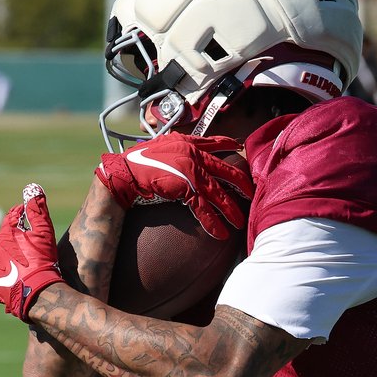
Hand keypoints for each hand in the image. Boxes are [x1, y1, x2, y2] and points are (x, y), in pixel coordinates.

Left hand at [0, 183, 64, 321]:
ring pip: (3, 259)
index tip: (34, 220)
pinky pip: (2, 277)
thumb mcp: (44, 231)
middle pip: (7, 240)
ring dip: (14, 259)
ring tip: (31, 266)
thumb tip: (33, 187)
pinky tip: (24, 278)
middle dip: (20, 240)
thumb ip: (37, 208)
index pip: (12, 218)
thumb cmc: (42, 260)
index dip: (24, 217)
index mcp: (3, 236)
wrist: (38, 293)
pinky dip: (11, 276)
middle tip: (37, 247)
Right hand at [95, 134, 253, 239]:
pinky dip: (212, 223)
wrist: (124, 172)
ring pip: (219, 194)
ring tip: (240, 222)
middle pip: (227, 171)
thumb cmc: (139, 161)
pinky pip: (203, 209)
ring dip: (231, 210)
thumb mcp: (162, 146)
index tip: (241, 147)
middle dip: (242, 184)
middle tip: (252, 194)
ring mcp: (191, 172)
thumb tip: (184, 149)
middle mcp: (194, 155)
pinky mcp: (185, 189)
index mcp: (188, 143)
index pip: (215, 142)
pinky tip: (221, 233)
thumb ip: (178, 147)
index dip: (230, 145)